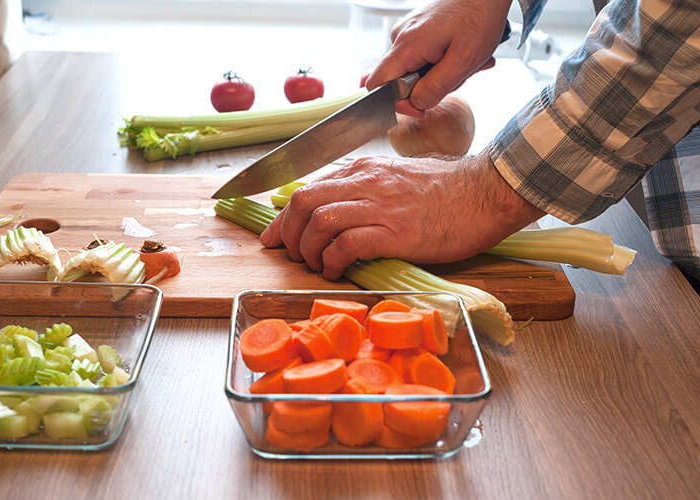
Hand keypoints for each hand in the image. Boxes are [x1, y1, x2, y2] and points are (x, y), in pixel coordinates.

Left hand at [259, 151, 543, 279]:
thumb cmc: (448, 190)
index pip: (307, 189)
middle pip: (303, 202)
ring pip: (318, 221)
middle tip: (290, 255)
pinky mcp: (395, 232)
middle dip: (287, 233)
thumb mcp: (399, 177)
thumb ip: (368, 188)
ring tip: (315, 265)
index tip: (273, 237)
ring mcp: (380, 206)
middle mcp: (365, 183)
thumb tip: (341, 208)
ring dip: (308, 249)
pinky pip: (346, 244)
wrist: (486, 192)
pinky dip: (332, 261)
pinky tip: (336, 271)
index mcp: (364, 170)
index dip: (282, 217)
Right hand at [365, 0, 511, 115]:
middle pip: (400, 80)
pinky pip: (422, 57)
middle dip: (429, 87)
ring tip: (466, 61)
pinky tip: (460, 53)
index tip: (420, 108)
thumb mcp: (463, 61)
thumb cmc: (479, 16)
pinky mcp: (417, 31)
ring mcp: (408, 33)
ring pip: (415, 70)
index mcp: (407, 45)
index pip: (377, 84)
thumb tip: (415, 104)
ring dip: (441, 74)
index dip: (395, 103)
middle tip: (458, 76)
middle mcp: (401, 37)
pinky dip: (442, 62)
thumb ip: (435, 87)